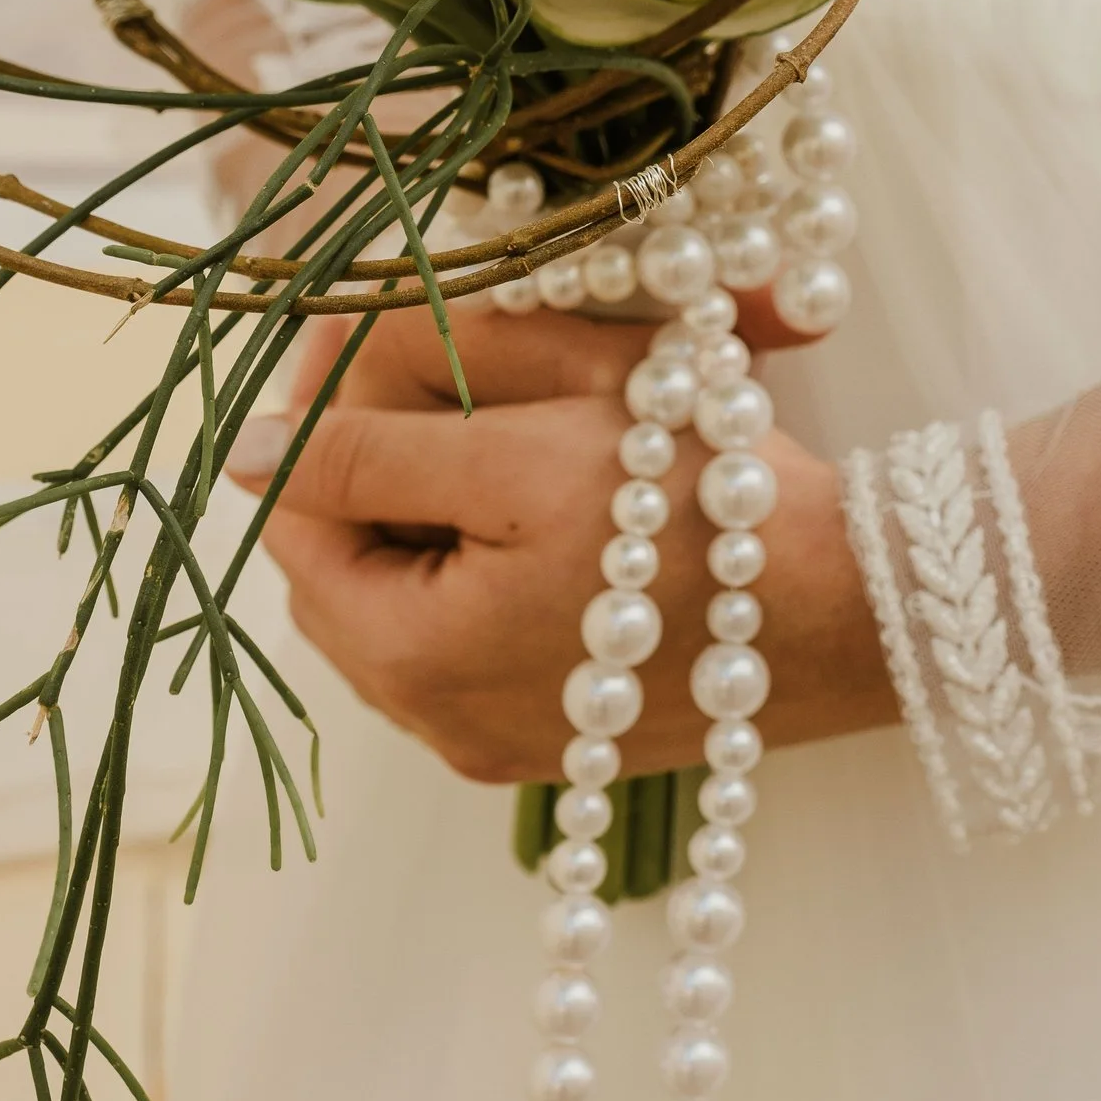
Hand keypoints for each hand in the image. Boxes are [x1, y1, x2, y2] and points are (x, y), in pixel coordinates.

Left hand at [228, 302, 894, 784]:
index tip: (398, 359)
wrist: (858, 607)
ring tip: (538, 449)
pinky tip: (579, 517)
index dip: (335, 427)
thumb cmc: (690, 519)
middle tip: (478, 397)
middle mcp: (441, 725)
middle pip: (358, 569)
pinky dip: (514, 566)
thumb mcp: (517, 454)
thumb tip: (242, 454)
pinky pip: (495, 637)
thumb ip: (369, 454)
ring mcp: (510, 742)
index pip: (299, 527)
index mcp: (407, 659)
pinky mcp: (576, 735)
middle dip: (400, 471)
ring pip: (426, 598)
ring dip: (458, 514)